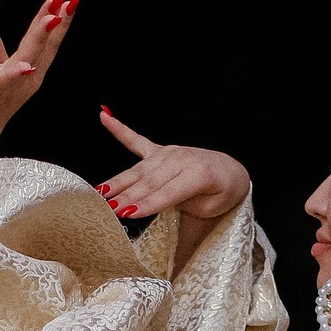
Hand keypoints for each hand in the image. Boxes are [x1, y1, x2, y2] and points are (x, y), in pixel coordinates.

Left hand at [0, 0, 79, 166]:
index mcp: (29, 70)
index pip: (45, 41)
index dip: (57, 21)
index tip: (69, 0)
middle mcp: (26, 79)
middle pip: (43, 47)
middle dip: (58, 24)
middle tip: (71, 2)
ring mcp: (10, 88)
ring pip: (28, 59)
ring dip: (40, 39)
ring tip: (52, 18)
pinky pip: (3, 82)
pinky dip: (15, 75)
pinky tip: (25, 67)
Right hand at [95, 110, 248, 221]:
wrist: (230, 171)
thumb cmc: (222, 192)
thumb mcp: (211, 206)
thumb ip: (184, 204)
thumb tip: (152, 204)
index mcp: (198, 173)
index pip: (167, 192)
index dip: (147, 204)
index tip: (127, 214)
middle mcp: (181, 158)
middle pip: (149, 181)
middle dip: (127, 196)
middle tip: (108, 209)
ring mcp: (169, 152)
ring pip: (139, 170)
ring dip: (118, 181)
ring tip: (99, 192)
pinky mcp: (159, 150)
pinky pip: (136, 141)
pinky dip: (119, 129)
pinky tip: (104, 116)